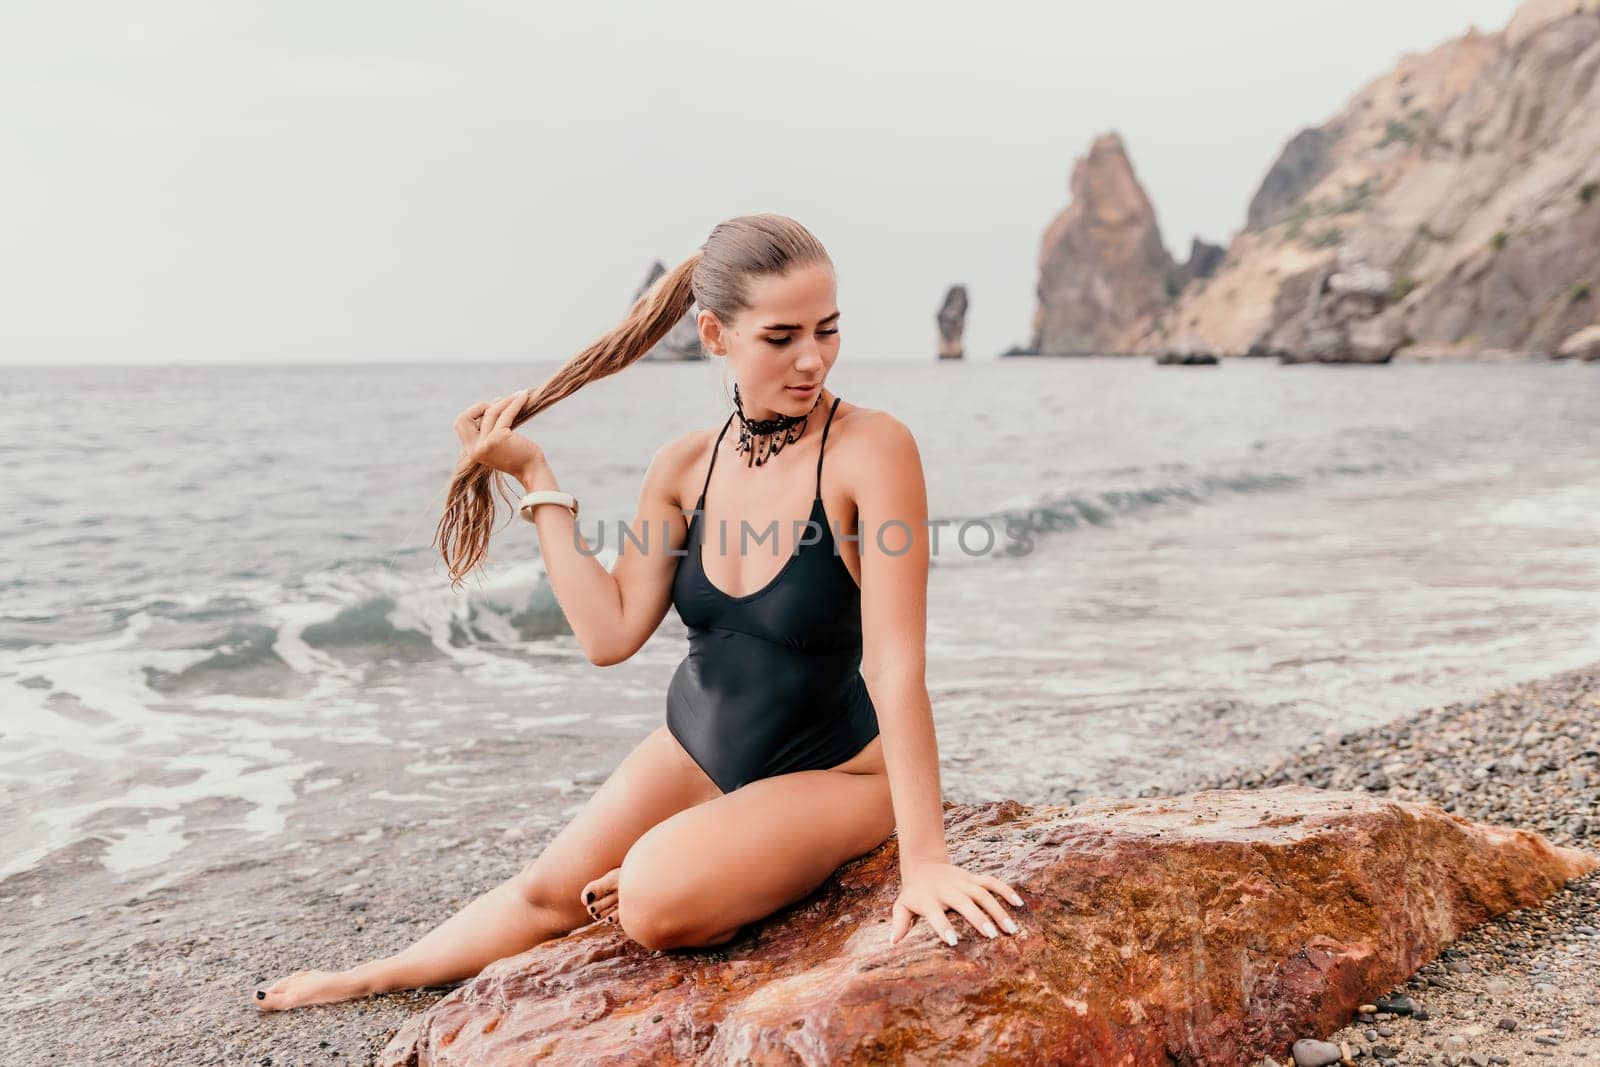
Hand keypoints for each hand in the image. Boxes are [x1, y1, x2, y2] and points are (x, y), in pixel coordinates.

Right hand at [454, 390, 543, 480]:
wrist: (533, 472)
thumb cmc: (519, 456)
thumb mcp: (500, 440)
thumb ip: (493, 424)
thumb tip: (495, 399)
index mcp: (471, 450)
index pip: (461, 423)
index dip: (474, 412)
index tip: (492, 408)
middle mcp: (474, 449)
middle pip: (464, 417)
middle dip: (480, 406)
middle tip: (499, 405)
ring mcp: (485, 444)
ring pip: (490, 413)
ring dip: (506, 401)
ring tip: (520, 394)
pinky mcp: (498, 439)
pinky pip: (505, 414)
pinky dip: (515, 403)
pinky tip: (524, 395)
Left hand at [890, 858, 1025, 946]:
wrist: (923, 864)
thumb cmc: (914, 893)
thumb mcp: (902, 905)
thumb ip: (900, 923)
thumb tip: (893, 942)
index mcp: (929, 899)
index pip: (936, 914)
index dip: (943, 927)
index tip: (953, 941)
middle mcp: (948, 890)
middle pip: (964, 903)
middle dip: (978, 918)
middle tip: (992, 936)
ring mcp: (963, 882)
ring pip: (983, 893)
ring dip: (997, 910)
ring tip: (1011, 929)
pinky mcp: (973, 878)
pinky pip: (991, 882)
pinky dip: (1005, 890)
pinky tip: (1018, 904)